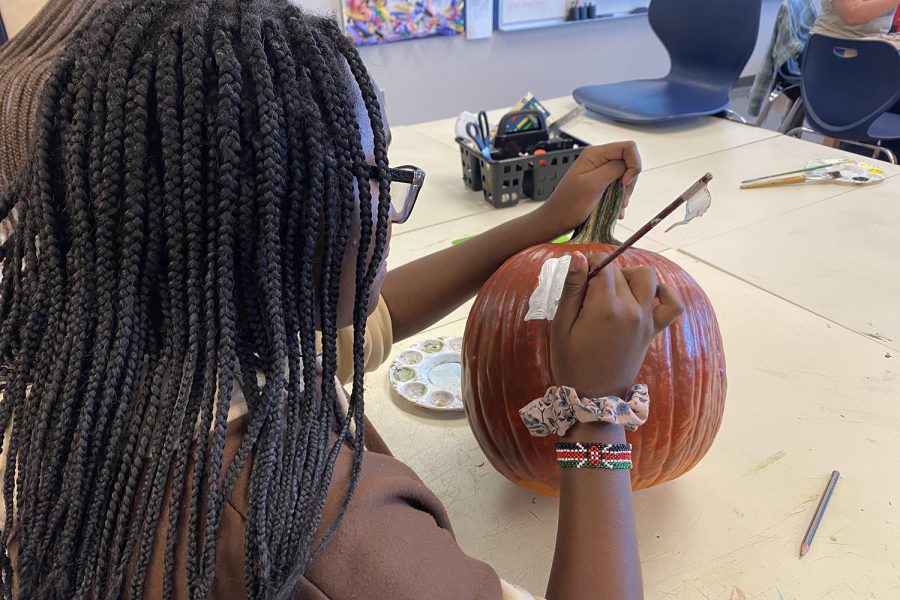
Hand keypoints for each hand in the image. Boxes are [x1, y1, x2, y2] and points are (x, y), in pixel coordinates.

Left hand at [537, 142, 641, 236]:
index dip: (633, 164)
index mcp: (595, 154)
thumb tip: (629, 166)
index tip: (625, 183)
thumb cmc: (569, 205)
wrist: (556, 220)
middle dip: (630, 181)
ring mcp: (599, 172)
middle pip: (628, 162)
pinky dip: (620, 198)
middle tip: (622, 200)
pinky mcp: (600, 184)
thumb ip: (613, 170)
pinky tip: (616, 210)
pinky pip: (618, 186)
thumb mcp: (593, 185)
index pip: (628, 148)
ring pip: (625, 176)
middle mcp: (598, 159)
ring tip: (618, 208)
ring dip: (625, 192)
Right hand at [550, 252, 683, 398]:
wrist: (594, 397)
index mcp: (605, 307)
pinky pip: (673, 305)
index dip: (588, 265)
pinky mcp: (653, 330)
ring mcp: (645, 320)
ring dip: (630, 276)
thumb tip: (578, 257)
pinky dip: (666, 293)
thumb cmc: (571, 363)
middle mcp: (630, 309)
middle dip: (603, 273)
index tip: (577, 279)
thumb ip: (571, 289)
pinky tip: (650, 293)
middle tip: (586, 293)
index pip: (602, 265)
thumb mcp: (561, 326)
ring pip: (647, 277)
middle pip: (621, 271)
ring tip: (613, 290)